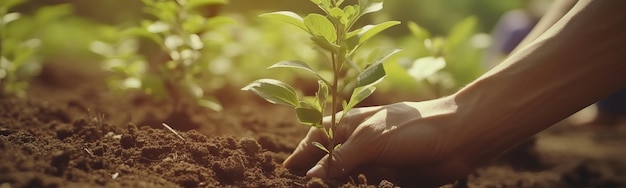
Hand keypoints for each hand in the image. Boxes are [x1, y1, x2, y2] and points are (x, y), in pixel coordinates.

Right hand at [283, 97, 473, 185]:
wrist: (457, 138)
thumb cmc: (412, 128)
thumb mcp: (370, 139)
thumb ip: (340, 159)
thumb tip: (312, 177)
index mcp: (346, 126)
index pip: (312, 143)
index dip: (298, 159)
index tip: (283, 176)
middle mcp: (354, 145)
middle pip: (324, 165)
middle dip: (312, 178)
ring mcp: (369, 164)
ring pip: (341, 181)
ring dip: (333, 187)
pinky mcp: (384, 181)